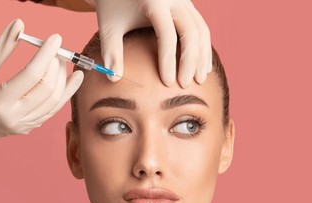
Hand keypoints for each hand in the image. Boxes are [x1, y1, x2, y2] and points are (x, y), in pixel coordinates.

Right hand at [0, 19, 83, 145]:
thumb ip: (1, 48)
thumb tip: (20, 25)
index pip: (31, 75)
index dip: (46, 54)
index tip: (56, 39)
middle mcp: (15, 117)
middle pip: (47, 89)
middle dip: (57, 66)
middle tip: (58, 50)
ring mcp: (24, 125)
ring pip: (55, 102)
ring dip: (64, 80)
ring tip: (64, 62)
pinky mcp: (30, 128)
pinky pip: (52, 110)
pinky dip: (64, 94)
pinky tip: (71, 79)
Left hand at [92, 0, 211, 87]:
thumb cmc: (113, 5)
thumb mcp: (109, 26)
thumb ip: (111, 52)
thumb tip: (114, 78)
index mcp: (154, 1)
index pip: (167, 36)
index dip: (169, 62)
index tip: (167, 83)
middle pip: (191, 33)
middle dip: (190, 62)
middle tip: (185, 85)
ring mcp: (184, 0)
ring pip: (201, 30)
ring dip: (202, 56)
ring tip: (199, 80)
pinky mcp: (188, 5)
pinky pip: (201, 27)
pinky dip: (203, 47)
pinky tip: (202, 67)